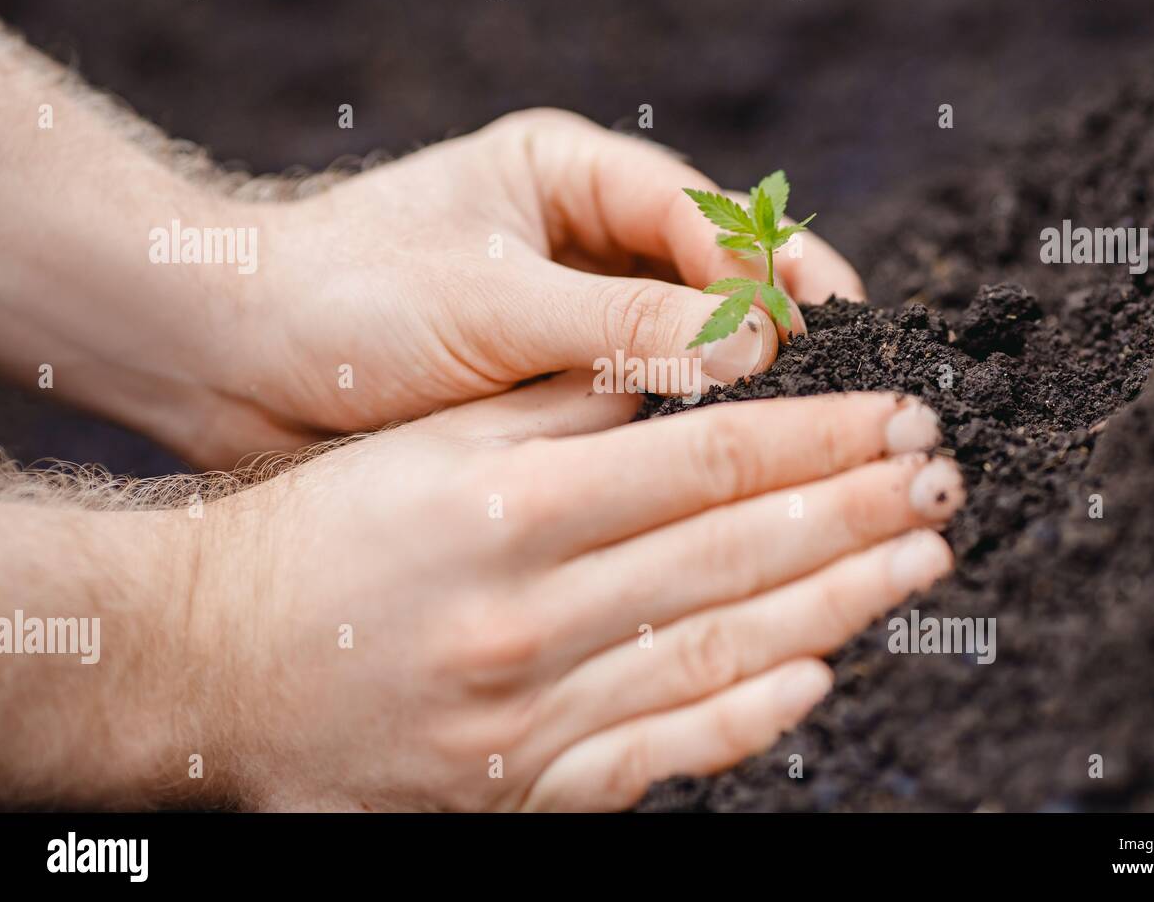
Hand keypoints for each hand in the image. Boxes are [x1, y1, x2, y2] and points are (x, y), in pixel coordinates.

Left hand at [195, 109, 864, 465]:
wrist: (234, 362)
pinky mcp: (553, 372)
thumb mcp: (489, 304)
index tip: (804, 335)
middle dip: (774, 315)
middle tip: (837, 378)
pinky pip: (642, 387)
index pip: (703, 210)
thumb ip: (620, 324)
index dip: (763, 270)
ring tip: (794, 424)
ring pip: (686, 332)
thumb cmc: (342, 299)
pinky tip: (716, 455)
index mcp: (567, 173)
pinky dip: (680, 416)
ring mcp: (571, 306)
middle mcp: (581, 233)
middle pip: (714, 265)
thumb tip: (753, 347)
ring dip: (735, 371)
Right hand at [195, 382, 960, 810]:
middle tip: (940, 477)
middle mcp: (527, 613)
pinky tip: (819, 672)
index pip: (706, 461)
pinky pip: (657, 754)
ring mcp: (528, 713)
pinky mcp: (519, 787)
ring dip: (837, 603)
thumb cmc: (321, 536)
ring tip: (918, 559)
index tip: (894, 413)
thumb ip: (561, 406)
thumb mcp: (430, 441)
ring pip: (719, 652)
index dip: (818, 435)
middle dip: (856, 508)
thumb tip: (688, 367)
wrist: (212, 664)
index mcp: (508, 507)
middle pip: (733, 551)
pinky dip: (746, 717)